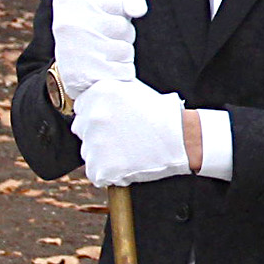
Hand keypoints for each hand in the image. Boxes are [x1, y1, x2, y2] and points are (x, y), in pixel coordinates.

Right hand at [51, 0, 146, 100]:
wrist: (75, 72)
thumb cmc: (95, 30)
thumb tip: (137, 10)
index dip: (119, 9)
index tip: (103, 14)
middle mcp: (67, 23)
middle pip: (124, 25)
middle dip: (121, 32)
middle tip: (100, 37)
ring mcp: (76, 50)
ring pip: (126, 48)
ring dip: (121, 52)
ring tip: (100, 53)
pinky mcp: (88, 76)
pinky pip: (125, 70)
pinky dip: (121, 71)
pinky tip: (102, 69)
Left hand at [72, 76, 190, 188]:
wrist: (182, 139)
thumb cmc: (163, 115)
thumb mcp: (135, 90)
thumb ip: (109, 93)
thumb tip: (95, 100)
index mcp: (99, 93)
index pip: (81, 107)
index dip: (96, 115)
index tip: (110, 121)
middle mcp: (93, 116)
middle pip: (81, 130)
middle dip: (97, 134)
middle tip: (120, 137)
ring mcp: (95, 143)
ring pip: (88, 152)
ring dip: (102, 154)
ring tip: (127, 151)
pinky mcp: (101, 168)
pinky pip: (95, 173)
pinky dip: (107, 172)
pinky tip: (126, 164)